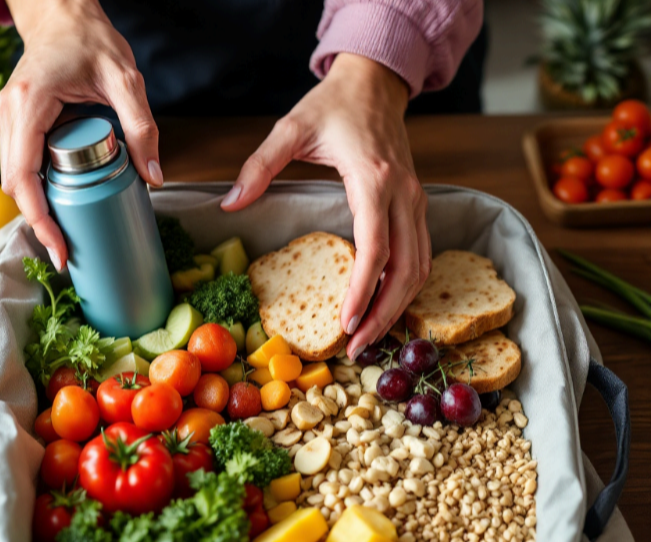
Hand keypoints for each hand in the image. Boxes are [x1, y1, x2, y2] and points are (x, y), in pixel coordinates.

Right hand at [0, 0, 161, 269]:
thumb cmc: (90, 39)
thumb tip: (154, 177)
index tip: (58, 250)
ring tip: (66, 237)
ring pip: (14, 178)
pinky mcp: (14, 122)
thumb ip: (142, 127)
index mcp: (30, 104)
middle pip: (15, 185)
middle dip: (39, 223)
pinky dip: (38, 190)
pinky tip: (60, 207)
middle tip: (67, 254)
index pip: (24, 177)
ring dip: (37, 209)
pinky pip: (21, 165)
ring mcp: (7, 118)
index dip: (39, 220)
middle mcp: (9, 113)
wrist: (62, 13)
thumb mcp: (126, 80)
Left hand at [222, 53, 430, 359]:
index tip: (346, 322)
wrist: (374, 83)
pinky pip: (421, 255)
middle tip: (356, 348)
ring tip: (370, 338)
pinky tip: (386, 307)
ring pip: (420, 267)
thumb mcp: (290, 128)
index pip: (375, 247)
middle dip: (384, 314)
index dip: (363, 290)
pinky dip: (407, 287)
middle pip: (405, 269)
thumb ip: (259, 166)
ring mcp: (416, 201)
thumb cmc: (334, 104)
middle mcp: (403, 194)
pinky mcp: (416, 206)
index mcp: (373, 178)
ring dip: (399, 307)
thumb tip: (230, 203)